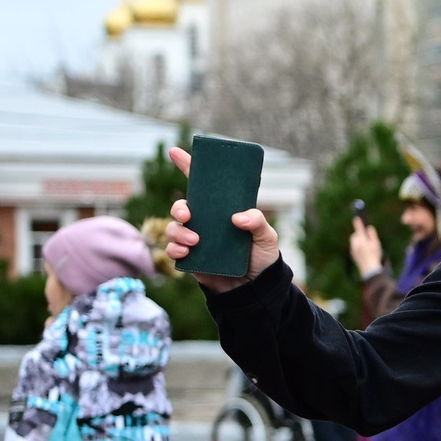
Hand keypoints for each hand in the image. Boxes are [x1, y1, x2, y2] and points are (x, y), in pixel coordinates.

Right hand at [163, 145, 280, 290]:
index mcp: (222, 211)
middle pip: (182, 206)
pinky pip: (173, 250)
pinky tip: (186, 252)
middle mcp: (206, 222)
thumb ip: (258, 223)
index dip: (189, 166)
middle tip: (187, 214)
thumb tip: (238, 218)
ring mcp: (196, 239)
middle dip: (179, 207)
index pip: (203, 185)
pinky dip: (175, 249)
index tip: (176, 151)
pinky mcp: (190, 259)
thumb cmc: (261, 258)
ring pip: (174, 228)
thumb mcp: (267, 238)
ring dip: (179, 232)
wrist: (255, 289)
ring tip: (196, 241)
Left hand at [346, 216, 384, 276]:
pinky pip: (354, 247)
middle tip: (365, 237)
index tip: (356, 218)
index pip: (359, 229)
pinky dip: (358, 246)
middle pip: (355, 235)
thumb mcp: (376, 244)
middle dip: (359, 234)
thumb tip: (369, 227)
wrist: (369, 268)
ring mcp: (353, 250)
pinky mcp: (353, 254)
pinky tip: (364, 252)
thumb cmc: (375, 256)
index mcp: (362, 240)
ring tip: (366, 246)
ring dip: (358, 240)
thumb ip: (372, 235)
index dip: (358, 223)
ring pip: (354, 241)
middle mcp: (356, 244)